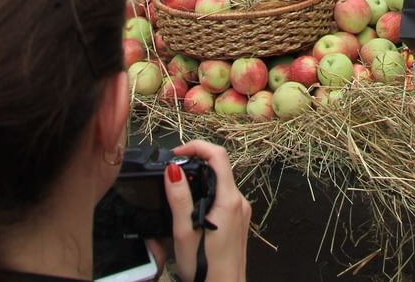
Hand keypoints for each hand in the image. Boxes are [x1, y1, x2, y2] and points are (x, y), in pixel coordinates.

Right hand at [151, 140, 249, 281]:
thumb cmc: (205, 268)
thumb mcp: (185, 232)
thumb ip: (179, 198)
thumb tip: (173, 170)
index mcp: (229, 200)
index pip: (219, 155)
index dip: (197, 146)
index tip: (177, 153)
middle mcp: (239, 202)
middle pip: (220, 167)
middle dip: (195, 162)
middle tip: (172, 170)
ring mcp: (241, 211)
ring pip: (221, 183)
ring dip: (200, 179)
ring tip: (178, 189)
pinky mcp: (238, 221)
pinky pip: (223, 197)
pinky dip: (207, 194)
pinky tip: (191, 209)